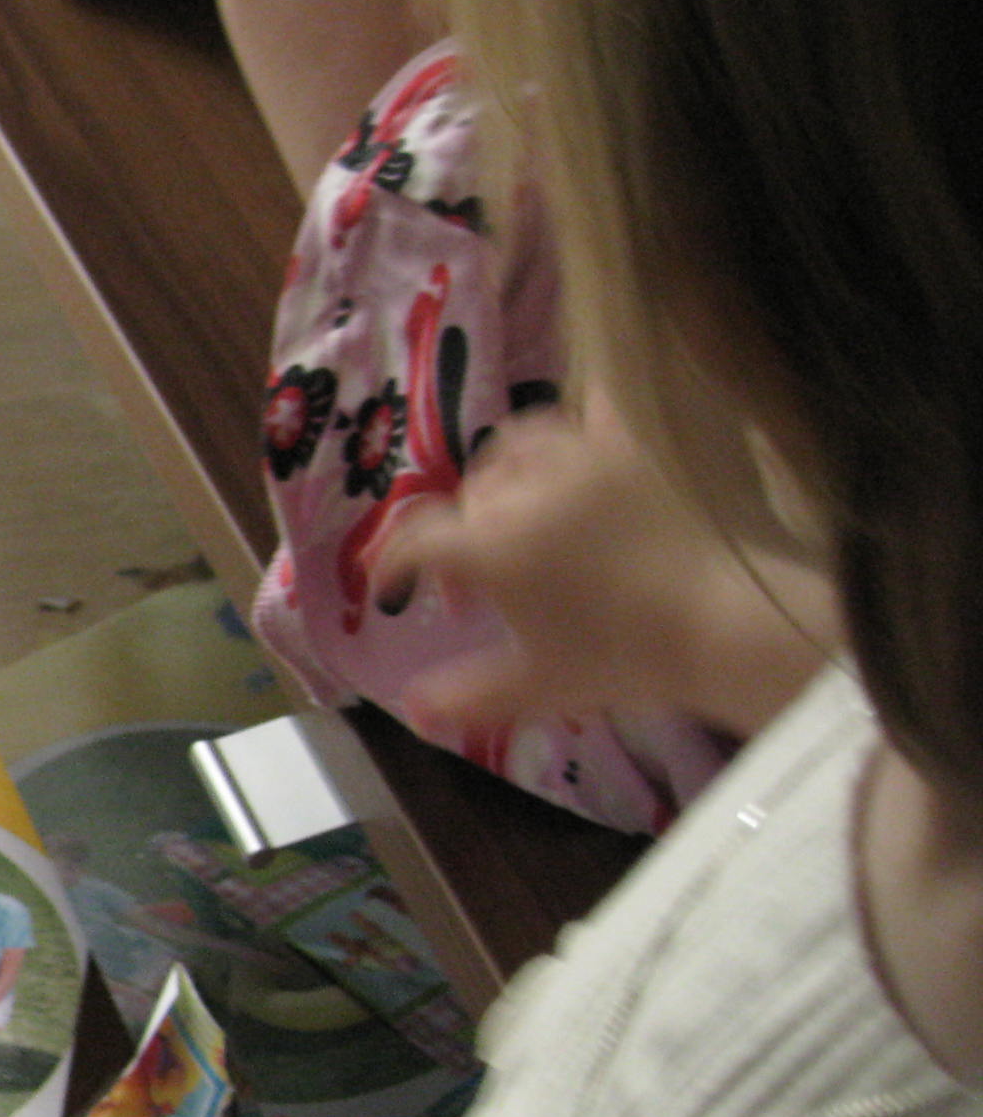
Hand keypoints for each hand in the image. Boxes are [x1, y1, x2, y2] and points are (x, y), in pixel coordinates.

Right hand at [370, 396, 837, 744]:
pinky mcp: (633, 445)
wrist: (723, 622)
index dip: (393, 560)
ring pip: (517, 444)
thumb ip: (467, 696)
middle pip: (470, 496)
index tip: (393, 584)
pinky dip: (576, 416)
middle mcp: (524, 490)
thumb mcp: (537, 687)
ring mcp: (582, 458)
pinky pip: (594, 406)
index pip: (417, 538)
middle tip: (480, 579)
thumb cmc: (624, 658)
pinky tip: (576, 439)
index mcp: (491, 547)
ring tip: (517, 500)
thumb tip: (412, 710)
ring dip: (503, 471)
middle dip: (462, 532)